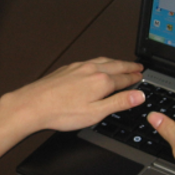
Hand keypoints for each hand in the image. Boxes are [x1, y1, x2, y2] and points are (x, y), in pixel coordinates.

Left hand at [0, 58, 144, 133]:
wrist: (33, 104)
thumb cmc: (61, 111)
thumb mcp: (96, 113)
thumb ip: (119, 103)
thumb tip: (139, 96)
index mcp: (101, 81)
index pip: (125, 79)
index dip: (135, 78)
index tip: (142, 77)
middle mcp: (92, 70)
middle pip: (116, 66)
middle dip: (129, 66)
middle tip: (138, 66)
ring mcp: (79, 67)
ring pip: (103, 61)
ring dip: (116, 62)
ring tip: (122, 64)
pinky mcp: (68, 68)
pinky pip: (91, 61)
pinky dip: (101, 62)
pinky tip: (98, 65)